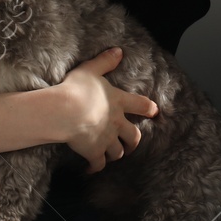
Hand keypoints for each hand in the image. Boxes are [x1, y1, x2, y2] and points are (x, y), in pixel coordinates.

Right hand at [51, 47, 159, 172]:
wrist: (65, 112)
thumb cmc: (77, 89)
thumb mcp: (91, 69)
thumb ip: (105, 61)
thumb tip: (119, 51)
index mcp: (118, 102)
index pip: (141, 105)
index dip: (149, 108)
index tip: (154, 112)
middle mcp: (116, 123)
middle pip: (133, 136)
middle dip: (133, 142)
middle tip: (131, 144)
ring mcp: (107, 139)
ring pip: (118, 151)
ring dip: (116, 154)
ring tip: (112, 156)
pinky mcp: (94, 152)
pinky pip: (99, 164)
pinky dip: (95, 167)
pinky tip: (91, 169)